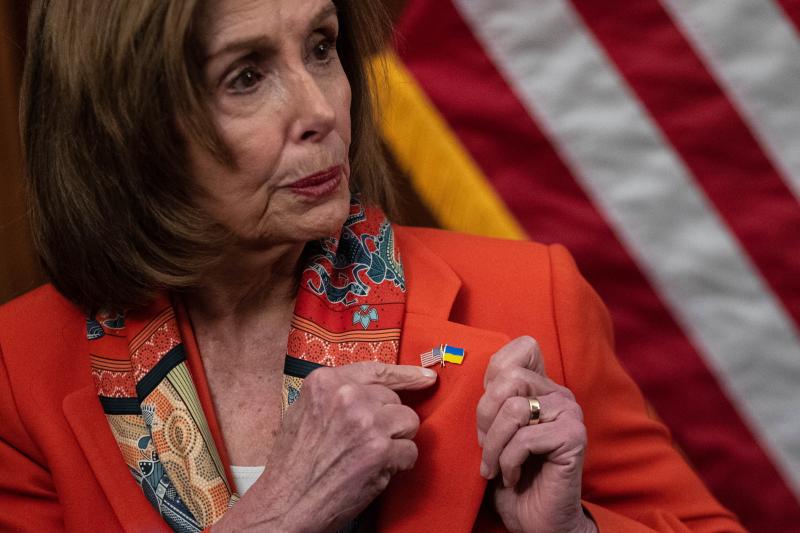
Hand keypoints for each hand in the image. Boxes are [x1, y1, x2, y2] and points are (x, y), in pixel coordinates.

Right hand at [213, 362, 436, 531]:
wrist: (286, 504)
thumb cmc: (293, 464)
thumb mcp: (305, 412)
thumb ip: (337, 396)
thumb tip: (373, 393)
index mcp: (326, 382)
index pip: (377, 370)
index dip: (406, 375)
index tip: (426, 377)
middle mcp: (347, 395)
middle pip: (394, 399)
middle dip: (387, 421)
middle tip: (364, 444)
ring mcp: (366, 421)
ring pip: (408, 421)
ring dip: (396, 441)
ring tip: (370, 457)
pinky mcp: (380, 450)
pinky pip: (410, 451)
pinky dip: (399, 465)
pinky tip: (374, 472)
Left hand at [477, 337, 595, 532]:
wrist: (535, 520)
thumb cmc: (512, 474)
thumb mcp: (493, 430)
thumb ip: (494, 397)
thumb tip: (480, 371)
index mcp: (542, 386)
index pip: (522, 349)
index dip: (493, 378)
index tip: (487, 417)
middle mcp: (560, 394)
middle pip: (509, 380)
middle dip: (486, 417)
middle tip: (486, 447)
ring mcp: (570, 413)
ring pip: (515, 410)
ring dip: (495, 445)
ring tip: (495, 466)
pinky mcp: (574, 437)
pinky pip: (526, 438)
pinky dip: (509, 462)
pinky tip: (512, 477)